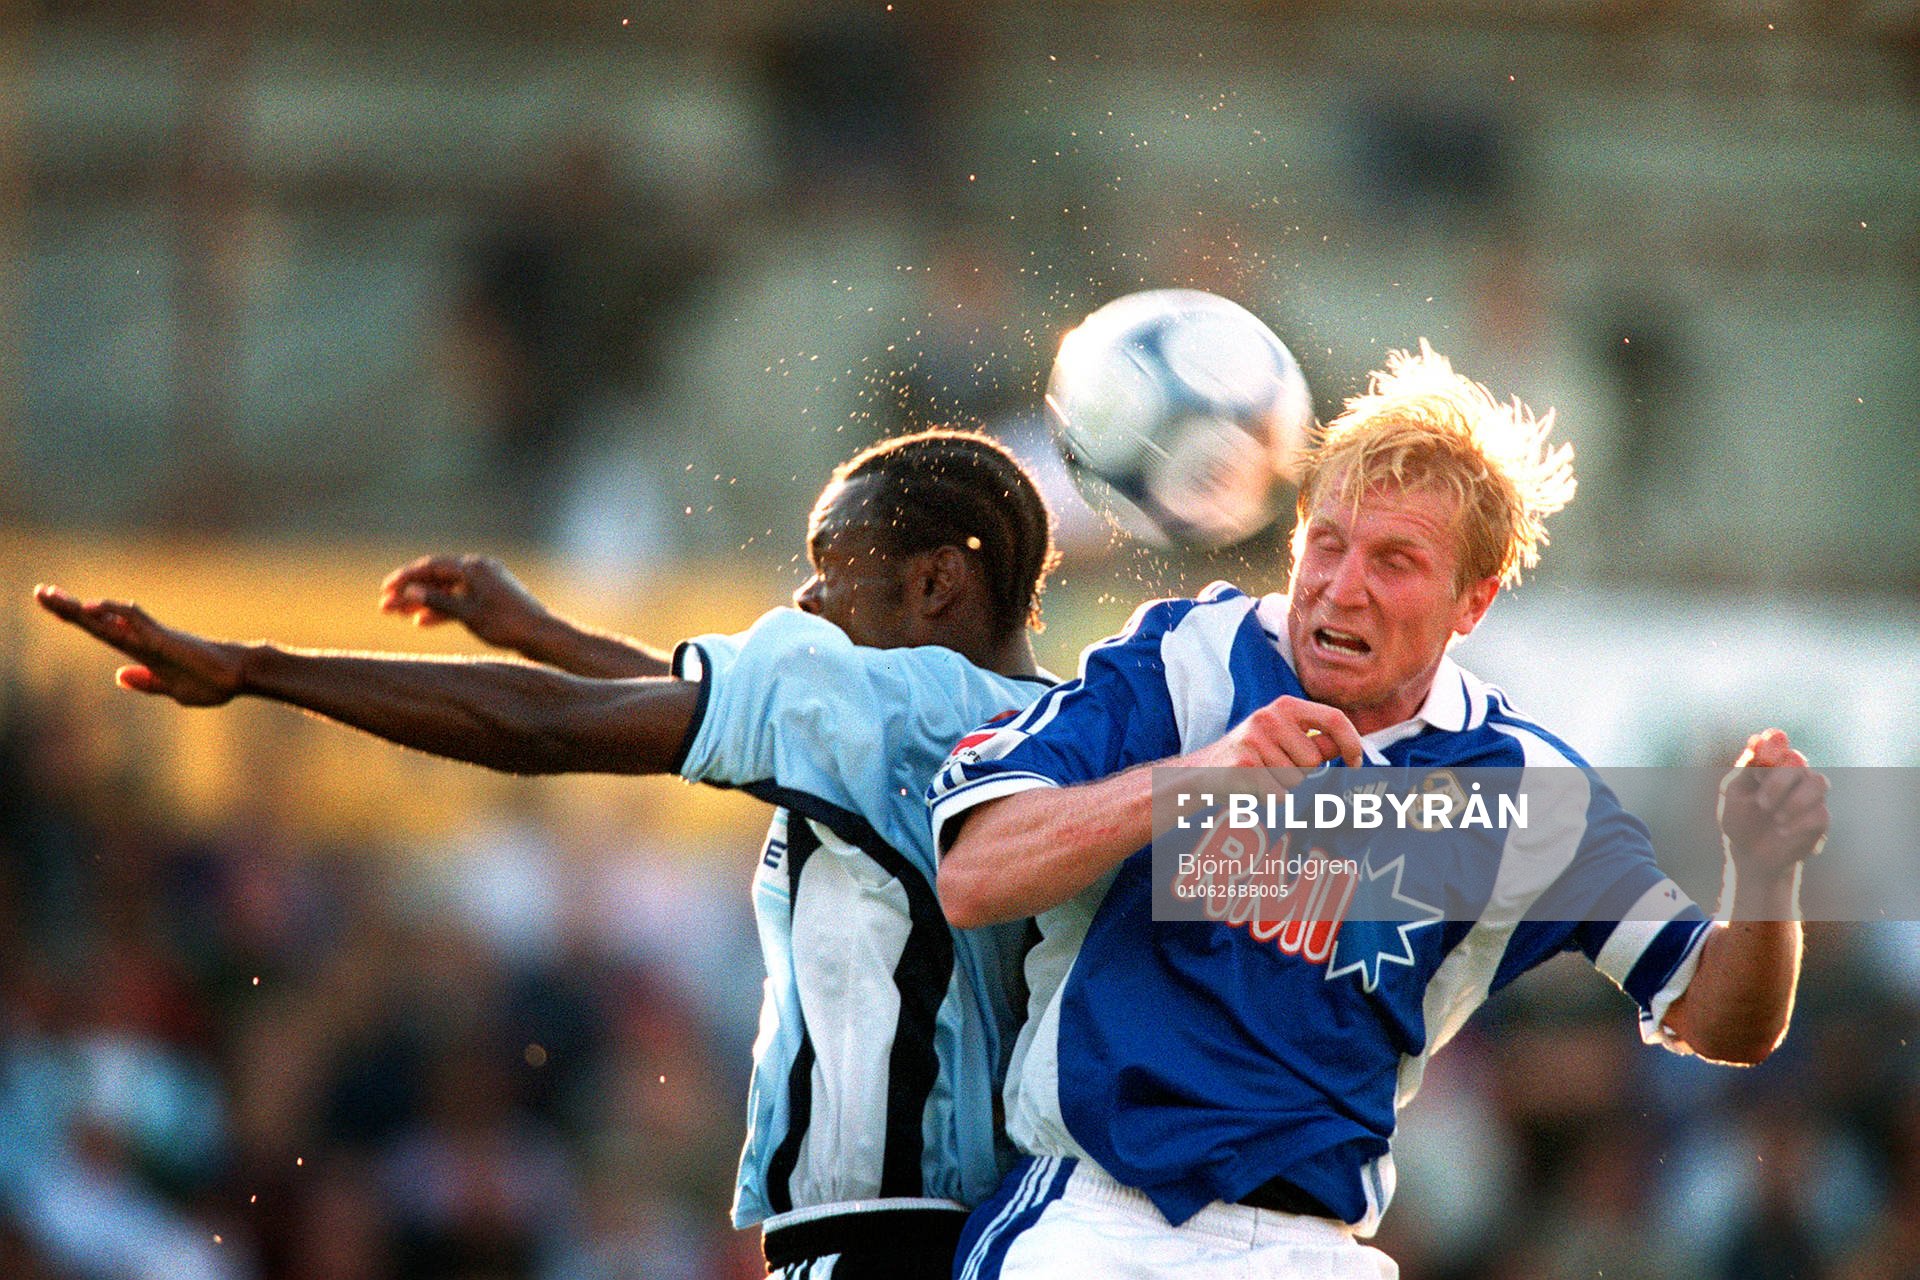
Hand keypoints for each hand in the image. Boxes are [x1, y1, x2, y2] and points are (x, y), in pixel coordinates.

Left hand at [34, 585, 243, 706]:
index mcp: (142, 652)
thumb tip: (119, 675)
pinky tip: (93, 606)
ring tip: (51, 596)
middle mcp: (142, 640)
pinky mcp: (164, 639)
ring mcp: (152, 637)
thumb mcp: (173, 690)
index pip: (101, 631)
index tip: (53, 605)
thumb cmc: (214, 682)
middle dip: (67, 608)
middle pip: (97, 621)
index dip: (76, 619)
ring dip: (79, 609)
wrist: (241, 675)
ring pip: (109, 619)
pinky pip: (134, 621)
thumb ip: (147, 682)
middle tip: (40, 591)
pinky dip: (113, 612)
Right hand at [378, 554, 549, 652]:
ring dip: (424, 601)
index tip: (385, 590)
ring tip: (400, 615)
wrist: (541, 635)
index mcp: (474, 568)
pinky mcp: (490, 597)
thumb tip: (409, 591)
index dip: (406, 578)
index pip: (431, 567)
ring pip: (447, 589)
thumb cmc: (507, 624)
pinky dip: (442, 608)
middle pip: (437, 577)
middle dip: (411, 591)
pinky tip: (423, 621)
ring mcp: (486, 583)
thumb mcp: (468, 614)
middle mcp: (479, 570)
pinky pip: (460, 599)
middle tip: (386, 606)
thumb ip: (438, 601)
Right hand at [1181, 694, 1365, 778]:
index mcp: (1285, 706)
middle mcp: (1269, 717)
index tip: (1355, 763)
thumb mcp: (1284, 741)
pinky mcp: (1242, 764)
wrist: (1203, 772)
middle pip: (1313, 761)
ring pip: (1295, 781)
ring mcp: (1253, 739)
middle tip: (1272, 768)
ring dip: (1282, 787)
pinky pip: (1277, 795)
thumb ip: (1315, 742)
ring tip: (1258, 777)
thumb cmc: (1253, 758)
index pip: (1334, 718)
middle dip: (1300, 773)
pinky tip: (1250, 788)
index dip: (1351, 743)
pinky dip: (1268, 799)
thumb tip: (1349, 747)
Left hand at [1717, 728, 1828, 877]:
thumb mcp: (1736, 793)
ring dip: (1795, 800)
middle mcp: (1793, 775)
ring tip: (1775, 819)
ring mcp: (1810, 796)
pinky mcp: (1820, 819)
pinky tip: (1782, 831)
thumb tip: (1756, 739)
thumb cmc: (1741, 819)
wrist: (1751, 854)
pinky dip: (1799, 822)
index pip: (1777, 743)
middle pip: (1797, 762)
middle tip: (1762, 804)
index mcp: (1769, 765)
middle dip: (1779, 782)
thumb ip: (1748, 768)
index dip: (1774, 743)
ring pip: (1819, 782)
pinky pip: (1820, 813)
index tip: (1765, 750)